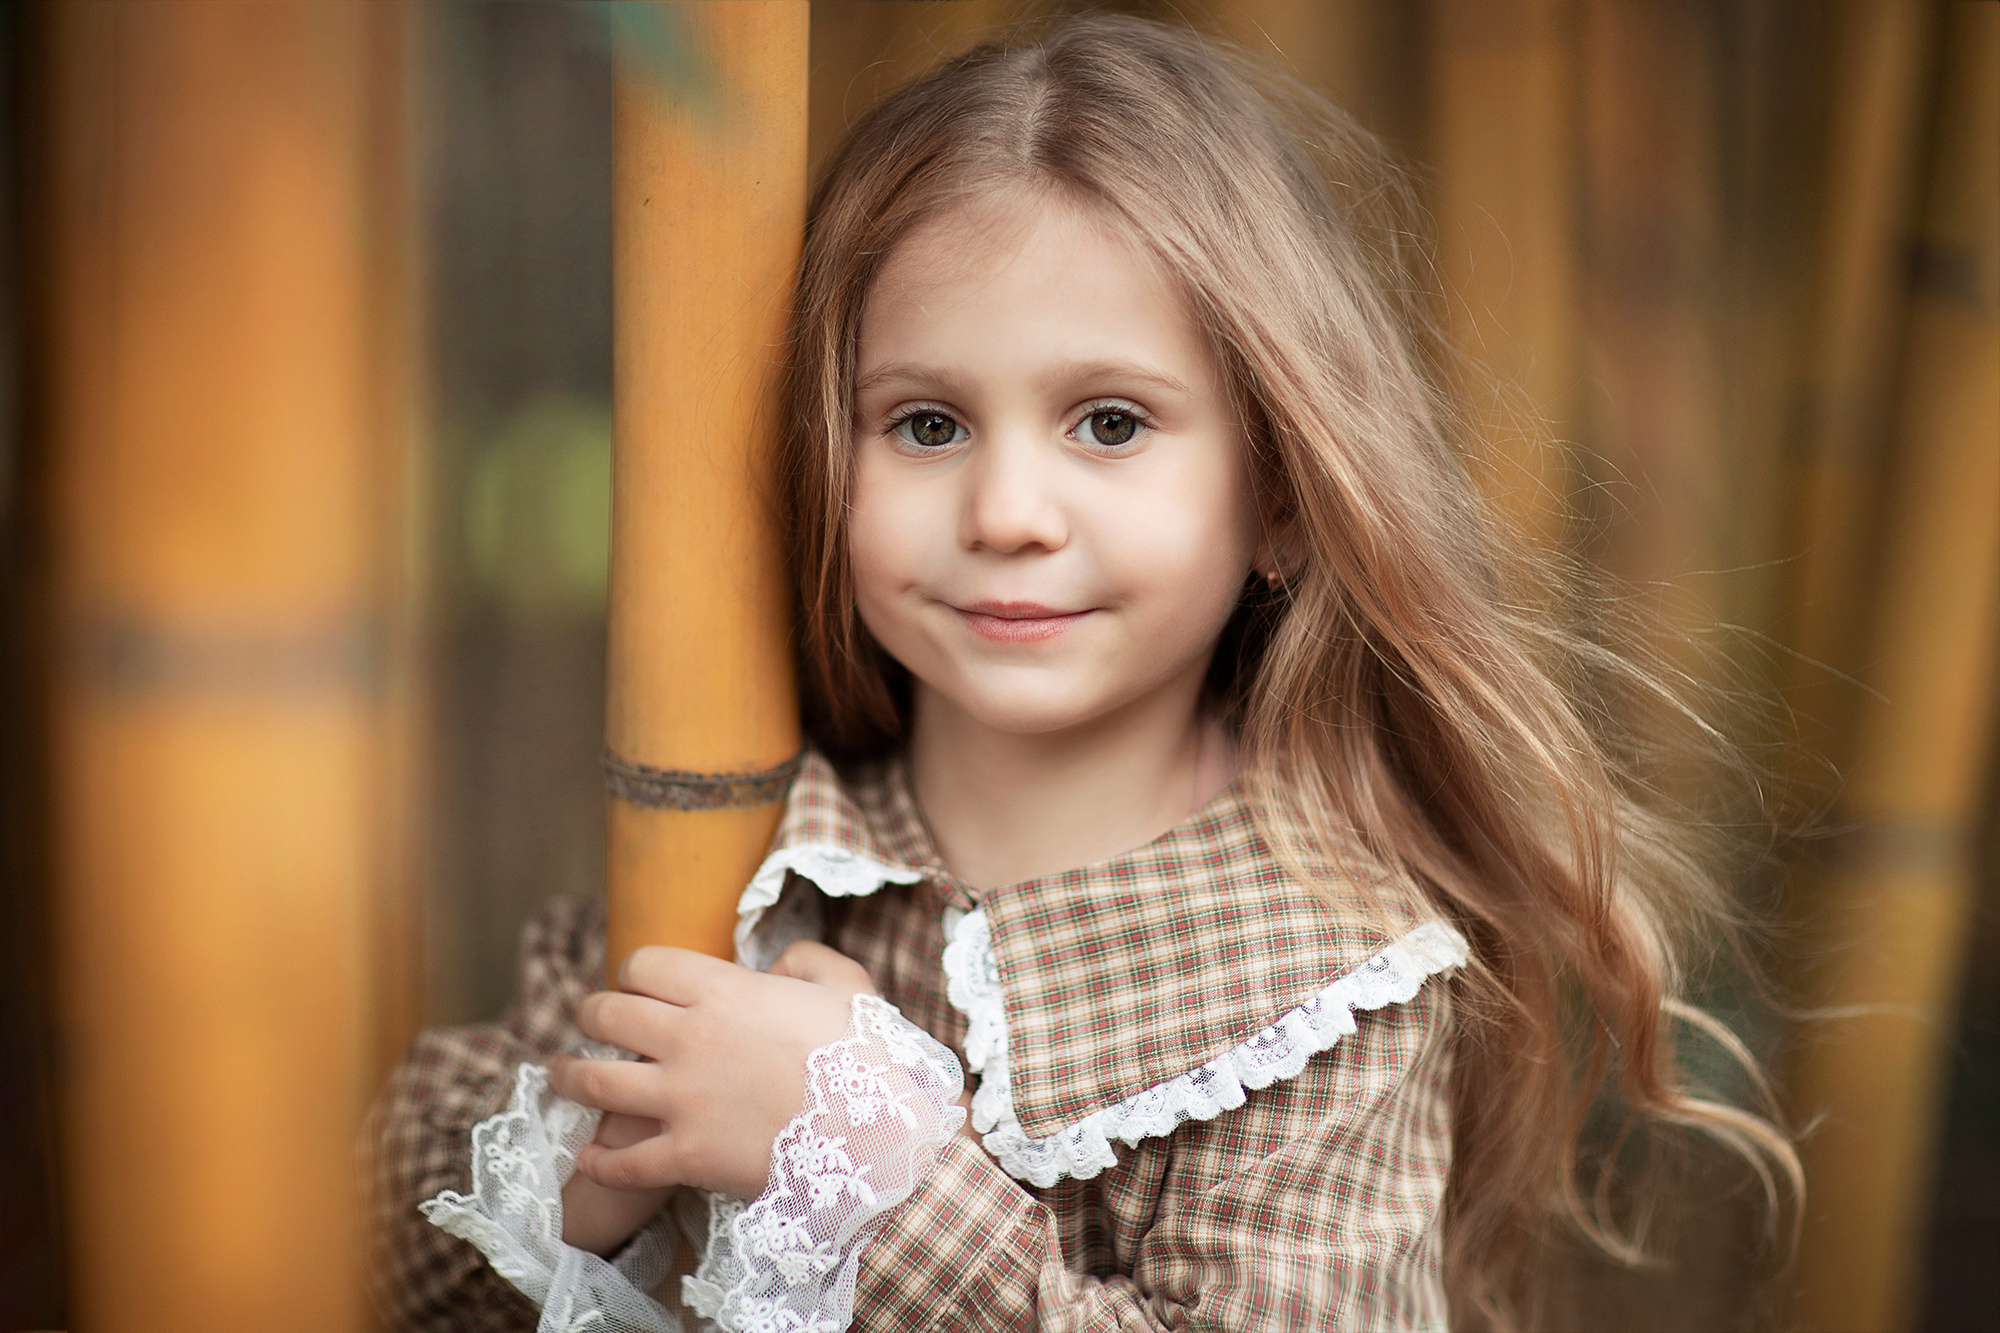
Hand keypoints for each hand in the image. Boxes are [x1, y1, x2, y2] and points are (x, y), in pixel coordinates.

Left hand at [549, 940, 878, 1201]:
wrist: (878, 1135)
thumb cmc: (868, 1056)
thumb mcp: (849, 985)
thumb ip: (806, 959)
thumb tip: (775, 965)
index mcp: (722, 991)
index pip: (644, 964)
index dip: (635, 970)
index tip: (638, 983)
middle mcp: (687, 1039)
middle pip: (607, 1013)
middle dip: (591, 1011)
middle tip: (588, 1018)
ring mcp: (681, 1099)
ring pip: (595, 1079)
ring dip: (568, 1074)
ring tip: (558, 1073)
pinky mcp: (686, 1155)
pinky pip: (622, 1161)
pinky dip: (598, 1159)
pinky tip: (588, 1155)